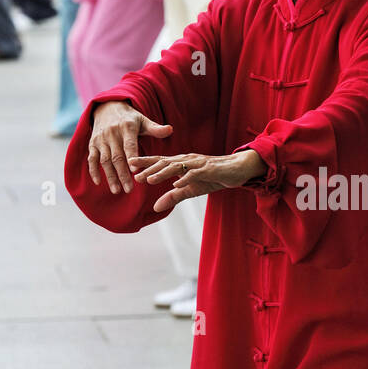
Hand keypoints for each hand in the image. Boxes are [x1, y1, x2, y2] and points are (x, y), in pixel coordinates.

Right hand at [87, 100, 173, 194]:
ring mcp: (101, 140)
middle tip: (129, 190)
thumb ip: (156, 129)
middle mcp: (112, 134)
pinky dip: (93, 171)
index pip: (129, 144)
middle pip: (117, 156)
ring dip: (110, 176)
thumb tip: (170, 129)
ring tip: (117, 190)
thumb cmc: (130, 119)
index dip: (132, 157)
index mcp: (127, 128)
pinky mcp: (93, 144)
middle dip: (122, 174)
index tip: (135, 171)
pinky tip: (99, 182)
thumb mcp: (143, 121)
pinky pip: (92, 159)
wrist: (107, 108)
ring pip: (104, 160)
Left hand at [128, 147, 265, 213]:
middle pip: (164, 162)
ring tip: (150, 179)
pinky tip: (177, 184)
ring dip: (162, 173)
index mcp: (181, 163)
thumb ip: (173, 197)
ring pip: (177, 166)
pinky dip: (186, 179)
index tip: (129, 165)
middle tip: (134, 174)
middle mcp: (187, 160)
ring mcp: (198, 164)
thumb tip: (155, 207)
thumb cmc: (213, 177)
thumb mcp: (191, 190)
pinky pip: (196, 174)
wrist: (238, 169)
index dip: (145, 163)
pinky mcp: (210, 169)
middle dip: (148, 168)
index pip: (160, 162)